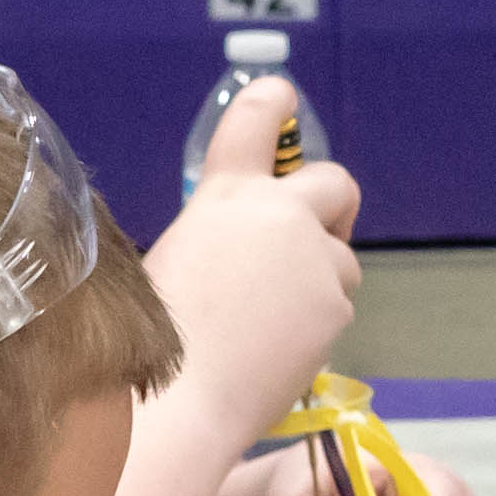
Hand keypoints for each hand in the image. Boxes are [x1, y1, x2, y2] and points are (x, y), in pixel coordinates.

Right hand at [150, 78, 367, 445]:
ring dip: (319, 277)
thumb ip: (218, 239)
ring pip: (340, 258)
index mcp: (225, 196)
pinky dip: (315, 322)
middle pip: (335, 183)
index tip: (281, 94)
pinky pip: (335, 306)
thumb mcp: (173, 261)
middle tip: (316, 234)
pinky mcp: (338, 304)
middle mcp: (279, 215)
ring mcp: (317, 259)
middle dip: (331, 205)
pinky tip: (275, 351)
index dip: (269, 104)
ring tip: (270, 320)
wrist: (184, 400)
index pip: (253, 123)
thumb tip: (240, 252)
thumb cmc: (156, 338)